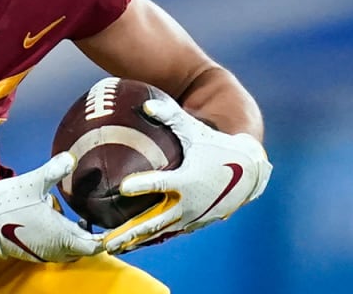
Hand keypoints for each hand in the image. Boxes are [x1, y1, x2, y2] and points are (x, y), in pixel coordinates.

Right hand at [0, 153, 101, 261]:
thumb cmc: (4, 205)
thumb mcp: (32, 183)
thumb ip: (55, 171)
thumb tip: (72, 158)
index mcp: (60, 237)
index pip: (94, 245)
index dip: (107, 238)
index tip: (115, 226)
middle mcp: (54, 250)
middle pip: (83, 249)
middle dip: (92, 236)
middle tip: (99, 218)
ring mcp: (41, 252)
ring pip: (68, 249)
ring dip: (76, 236)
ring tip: (80, 217)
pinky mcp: (30, 251)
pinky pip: (54, 248)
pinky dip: (61, 237)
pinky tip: (56, 219)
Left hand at [103, 97, 271, 252]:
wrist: (247, 172)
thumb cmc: (217, 146)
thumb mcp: (195, 130)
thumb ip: (170, 116)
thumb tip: (145, 104)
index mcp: (188, 180)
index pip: (161, 184)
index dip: (143, 186)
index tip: (123, 188)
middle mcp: (188, 203)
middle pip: (153, 221)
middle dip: (129, 231)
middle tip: (105, 239)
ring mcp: (191, 217)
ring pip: (157, 233)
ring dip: (134, 241)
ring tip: (111, 248)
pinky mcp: (193, 223)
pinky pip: (167, 233)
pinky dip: (148, 239)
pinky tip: (128, 243)